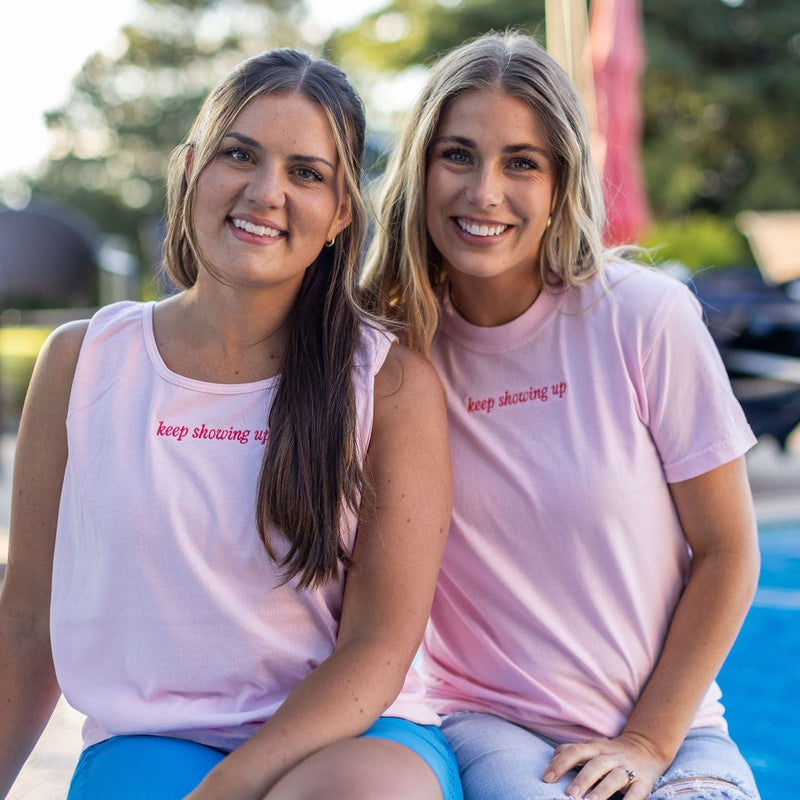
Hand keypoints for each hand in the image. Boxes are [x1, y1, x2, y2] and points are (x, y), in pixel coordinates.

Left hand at [542, 732, 668, 798]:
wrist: (646, 749)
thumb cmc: (609, 753)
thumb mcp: (592, 748)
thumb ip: (573, 752)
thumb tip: (551, 761)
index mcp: (595, 747)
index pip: (575, 751)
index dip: (560, 763)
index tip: (547, 778)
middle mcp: (611, 756)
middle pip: (595, 764)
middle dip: (582, 779)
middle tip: (569, 794)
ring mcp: (628, 768)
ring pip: (615, 777)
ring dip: (602, 790)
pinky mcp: (643, 782)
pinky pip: (636, 793)